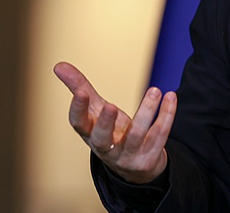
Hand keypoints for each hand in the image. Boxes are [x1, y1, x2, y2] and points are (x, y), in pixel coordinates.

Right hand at [54, 61, 176, 183]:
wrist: (135, 164)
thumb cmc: (110, 131)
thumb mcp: (95, 110)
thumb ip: (79, 88)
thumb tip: (58, 65)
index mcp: (90, 134)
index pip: (79, 125)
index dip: (78, 110)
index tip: (81, 93)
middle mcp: (107, 148)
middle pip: (103, 139)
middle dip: (106, 124)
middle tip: (111, 106)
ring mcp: (128, 154)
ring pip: (137, 135)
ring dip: (146, 112)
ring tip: (155, 90)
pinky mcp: (149, 156)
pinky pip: (159, 135)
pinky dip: (166, 115)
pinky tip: (170, 97)